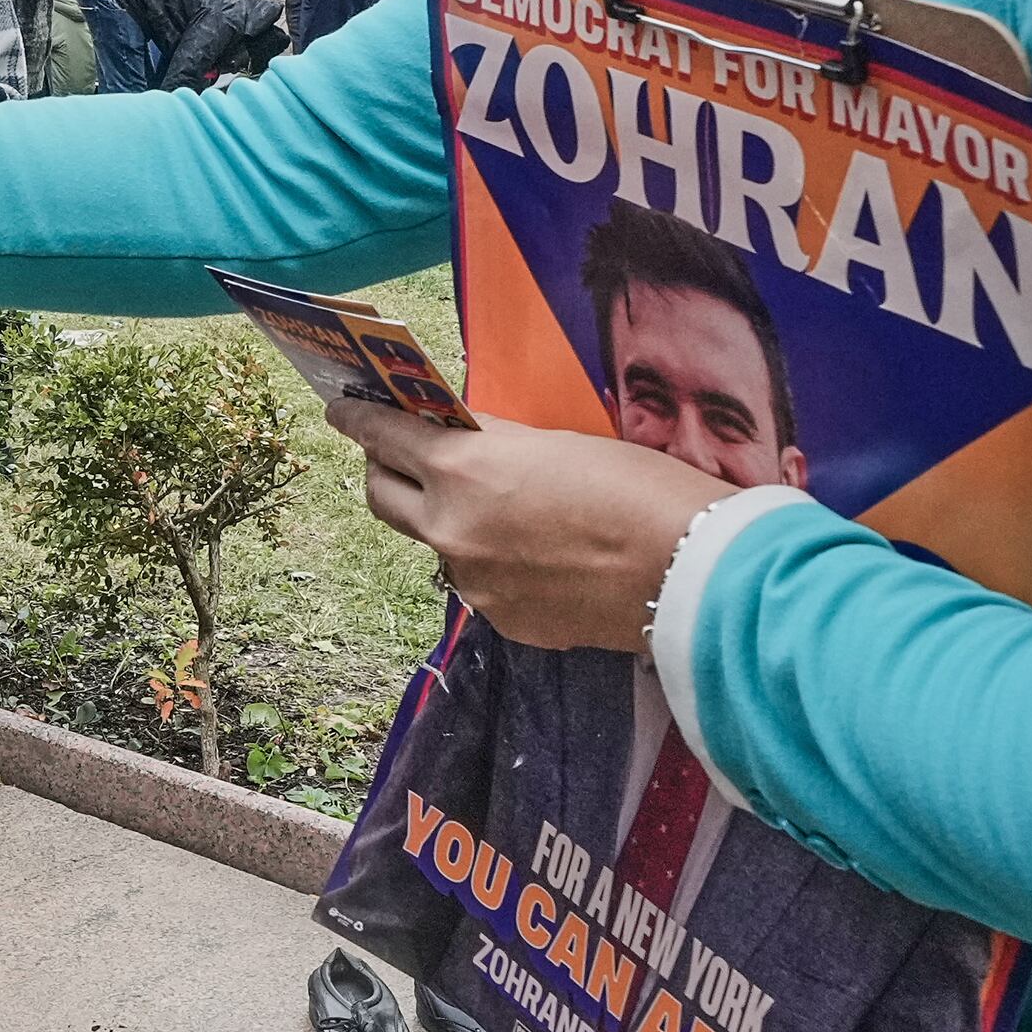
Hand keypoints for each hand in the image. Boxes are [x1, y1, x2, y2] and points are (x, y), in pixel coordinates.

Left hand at [332, 403, 739, 657]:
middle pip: (381, 495)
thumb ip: (497, 449)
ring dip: (449, 522)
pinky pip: (482, 583)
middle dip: (383, 470)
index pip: (383, 436)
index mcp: (461, 468)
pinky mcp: (503, 620)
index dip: (359, 420)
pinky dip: (496, 564)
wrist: (688, 571)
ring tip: (500, 509)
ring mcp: (472, 581)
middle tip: (398, 454)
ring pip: (436, 543)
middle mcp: (449, 527)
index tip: (343, 411)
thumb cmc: (638, 486)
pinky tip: (541, 556)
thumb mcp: (556, 444)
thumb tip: (470, 454)